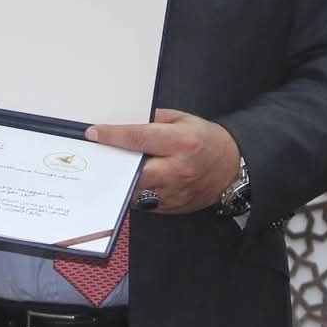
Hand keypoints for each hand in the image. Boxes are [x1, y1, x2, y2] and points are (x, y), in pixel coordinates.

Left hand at [85, 108, 239, 213]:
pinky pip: (144, 203)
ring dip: (121, 182)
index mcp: (181, 142)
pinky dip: (134, 193)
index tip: (94, 134)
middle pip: (134, 171)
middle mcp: (178, 170)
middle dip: (114, 164)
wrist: (232, 168)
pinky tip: (128, 184)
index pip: (139, 138)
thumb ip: (155, 120)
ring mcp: (175, 192)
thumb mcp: (184, 120)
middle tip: (97, 157)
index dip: (113, 136)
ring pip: (136, 191)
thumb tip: (126, 122)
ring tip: (109, 171)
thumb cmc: (207, 140)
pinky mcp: (173, 207)